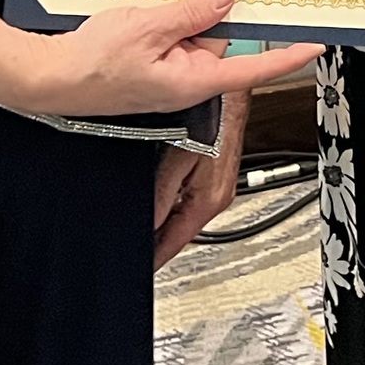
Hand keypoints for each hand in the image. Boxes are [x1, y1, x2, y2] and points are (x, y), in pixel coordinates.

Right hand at [10, 0, 321, 114]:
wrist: (47, 78)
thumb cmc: (90, 66)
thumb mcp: (146, 28)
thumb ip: (191, 12)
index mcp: (193, 80)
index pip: (253, 68)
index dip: (287, 55)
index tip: (315, 43)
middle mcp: (187, 78)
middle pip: (223, 37)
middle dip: (214, 11)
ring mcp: (170, 70)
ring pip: (196, 29)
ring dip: (183, 10)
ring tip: (150, 6)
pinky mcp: (154, 60)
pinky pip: (175, 32)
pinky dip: (167, 16)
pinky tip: (144, 9)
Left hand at [152, 90, 248, 269]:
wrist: (229, 93)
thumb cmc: (211, 117)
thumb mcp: (178, 157)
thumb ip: (162, 194)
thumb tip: (148, 224)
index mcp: (208, 201)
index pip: (176, 244)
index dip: (155, 259)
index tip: (139, 271)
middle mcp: (217, 198)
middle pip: (181, 232)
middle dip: (158, 242)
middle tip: (134, 253)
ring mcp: (218, 186)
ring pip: (185, 215)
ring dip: (166, 223)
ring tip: (142, 231)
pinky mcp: (215, 174)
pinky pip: (190, 199)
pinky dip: (175, 204)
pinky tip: (160, 199)